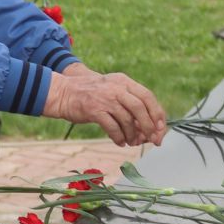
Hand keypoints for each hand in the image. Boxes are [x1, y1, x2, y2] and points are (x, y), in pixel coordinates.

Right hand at [42, 70, 167, 146]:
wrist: (63, 93)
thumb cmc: (90, 95)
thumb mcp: (112, 91)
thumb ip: (129, 104)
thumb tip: (148, 128)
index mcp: (123, 81)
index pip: (148, 96)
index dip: (157, 114)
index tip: (161, 128)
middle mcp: (116, 88)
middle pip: (140, 108)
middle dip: (149, 126)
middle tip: (152, 140)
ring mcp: (105, 98)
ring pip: (127, 120)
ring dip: (133, 135)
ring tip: (131, 142)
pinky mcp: (95, 110)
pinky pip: (113, 128)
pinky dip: (119, 138)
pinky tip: (120, 142)